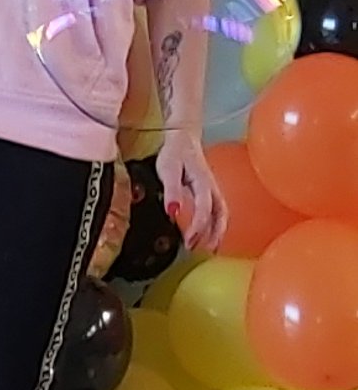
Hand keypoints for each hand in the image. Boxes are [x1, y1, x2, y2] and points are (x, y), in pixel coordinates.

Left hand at [156, 130, 226, 259]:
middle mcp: (212, 187)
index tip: (188, 242)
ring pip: (222, 214)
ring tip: (209, 249)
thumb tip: (173, 212)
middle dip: (213, 234)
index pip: (205, 210)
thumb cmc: (174, 152)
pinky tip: (208, 236)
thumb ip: (171, 190)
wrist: (184, 137)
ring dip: (217, 232)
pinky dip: (217, 225)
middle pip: (220, 214)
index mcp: (203, 182)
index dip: (198, 228)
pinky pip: (218, 211)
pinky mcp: (210, 192)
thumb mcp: (168, 169)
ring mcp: (214, 189)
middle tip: (201, 251)